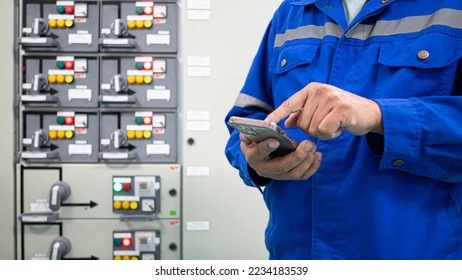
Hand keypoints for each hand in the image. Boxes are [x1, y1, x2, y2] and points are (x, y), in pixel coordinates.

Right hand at [240, 133, 321, 180]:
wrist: (258, 156)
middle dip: (297, 156)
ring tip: (313, 147)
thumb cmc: (255, 143)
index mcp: (253, 158)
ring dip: (306, 161)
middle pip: (282, 166)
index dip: (267, 148)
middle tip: (307, 144)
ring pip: (294, 173)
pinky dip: (312, 167)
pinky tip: (318, 155)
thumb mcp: (248, 137)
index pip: (259, 153)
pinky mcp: (288, 176)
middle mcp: (265, 170)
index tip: (276, 141)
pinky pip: (303, 176)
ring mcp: (278, 175)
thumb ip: (249, 132)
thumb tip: (255, 129)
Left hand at [265, 82, 382, 139]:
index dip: (276, 115)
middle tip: (327, 124)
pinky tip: (339, 128)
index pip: (289, 103)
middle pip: (302, 123)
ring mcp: (330, 98)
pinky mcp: (341, 109)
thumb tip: (288, 122)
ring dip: (323, 133)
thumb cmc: (342, 113)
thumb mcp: (321, 109)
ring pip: (312, 129)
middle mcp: (319, 91)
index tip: (264, 124)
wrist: (370, 113)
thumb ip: (304, 113)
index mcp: (311, 89)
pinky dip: (331, 135)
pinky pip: (323, 131)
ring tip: (335, 124)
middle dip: (313, 130)